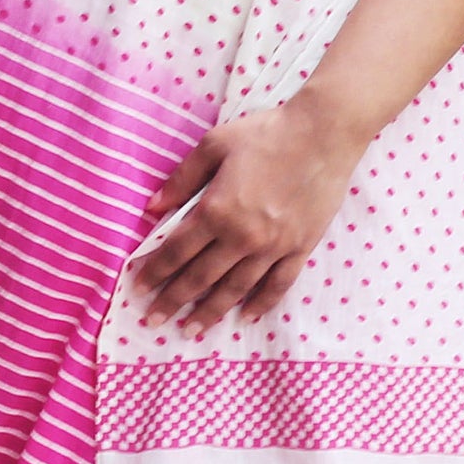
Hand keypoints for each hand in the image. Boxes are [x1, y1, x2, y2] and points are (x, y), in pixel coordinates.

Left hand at [131, 91, 373, 335]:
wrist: (324, 134)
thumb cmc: (266, 133)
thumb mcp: (214, 145)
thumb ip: (182, 179)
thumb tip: (152, 208)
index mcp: (217, 210)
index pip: (177, 251)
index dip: (155, 271)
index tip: (139, 288)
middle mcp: (242, 236)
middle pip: (200, 277)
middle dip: (173, 300)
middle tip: (153, 321)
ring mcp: (274, 246)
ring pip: (235, 288)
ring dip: (210, 311)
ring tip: (191, 330)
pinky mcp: (300, 248)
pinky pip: (278, 284)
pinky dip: (262, 303)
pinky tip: (246, 316)